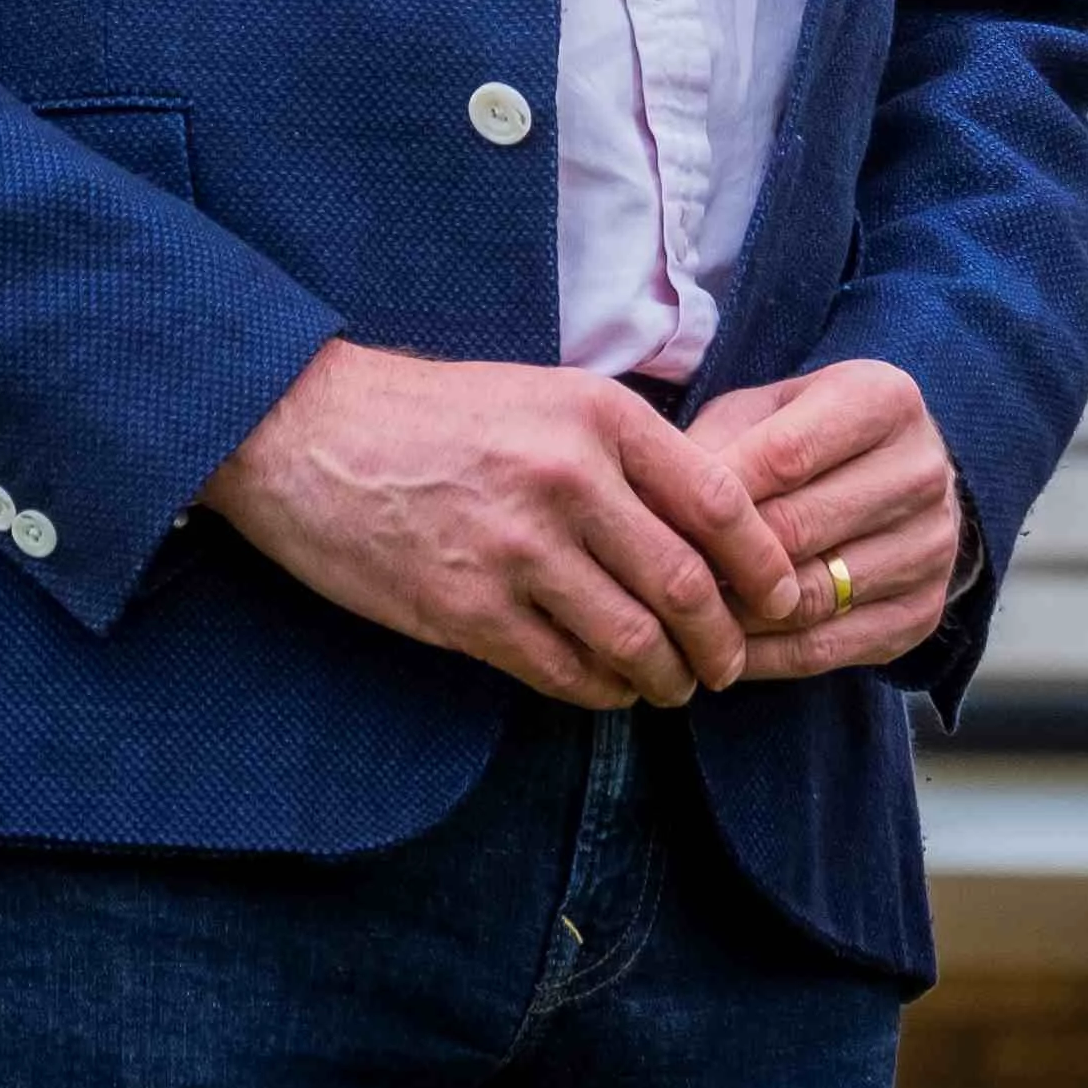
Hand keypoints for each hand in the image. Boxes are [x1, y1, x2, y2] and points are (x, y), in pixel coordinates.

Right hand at [199, 342, 805, 709]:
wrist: (305, 431)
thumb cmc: (433, 413)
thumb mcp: (543, 395)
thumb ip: (622, 451)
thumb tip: (709, 523)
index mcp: (597, 415)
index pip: (720, 504)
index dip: (764, 566)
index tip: (781, 599)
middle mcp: (567, 479)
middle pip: (688, 586)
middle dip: (724, 642)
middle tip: (730, 665)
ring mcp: (514, 549)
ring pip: (633, 639)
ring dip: (668, 679)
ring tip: (674, 688)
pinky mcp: (465, 609)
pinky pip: (562, 671)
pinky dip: (601, 692)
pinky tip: (609, 689)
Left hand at [684, 357, 967, 682]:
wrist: (897, 482)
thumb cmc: (810, 438)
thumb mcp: (766, 412)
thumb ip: (716, 443)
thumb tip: (652, 500)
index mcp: (884, 401)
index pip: (786, 454)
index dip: (714, 492)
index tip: (654, 517)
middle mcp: (922, 473)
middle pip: (798, 530)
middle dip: (718, 558)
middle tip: (658, 576)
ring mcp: (931, 549)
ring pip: (809, 598)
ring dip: (734, 614)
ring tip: (680, 614)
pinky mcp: (922, 613)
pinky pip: (826, 649)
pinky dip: (761, 657)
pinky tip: (719, 648)